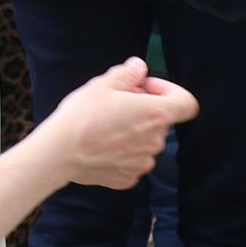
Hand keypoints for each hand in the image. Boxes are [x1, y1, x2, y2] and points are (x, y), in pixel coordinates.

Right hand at [39, 59, 198, 191]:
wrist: (59, 153)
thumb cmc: (82, 115)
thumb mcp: (104, 84)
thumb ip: (129, 73)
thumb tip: (139, 68)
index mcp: (156, 114)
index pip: (186, 102)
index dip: (169, 91)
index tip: (145, 88)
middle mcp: (156, 141)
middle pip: (160, 121)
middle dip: (143, 109)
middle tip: (115, 104)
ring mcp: (143, 163)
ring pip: (146, 142)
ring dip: (133, 132)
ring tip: (105, 126)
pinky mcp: (129, 178)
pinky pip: (132, 161)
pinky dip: (122, 153)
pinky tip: (101, 146)